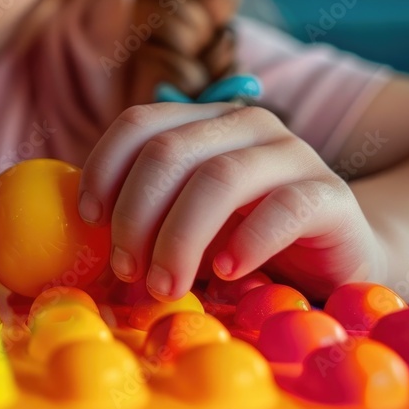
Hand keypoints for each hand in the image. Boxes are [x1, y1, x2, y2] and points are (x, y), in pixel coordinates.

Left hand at [78, 102, 385, 301]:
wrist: (332, 260)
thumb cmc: (240, 238)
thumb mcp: (182, 218)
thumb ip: (142, 211)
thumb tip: (75, 227)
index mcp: (200, 121)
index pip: (138, 123)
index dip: (104, 167)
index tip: (88, 219)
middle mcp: (244, 124)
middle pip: (168, 152)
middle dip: (135, 214)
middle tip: (126, 270)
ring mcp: (291, 153)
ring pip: (218, 178)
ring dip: (179, 238)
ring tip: (165, 286)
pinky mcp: (330, 194)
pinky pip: (282, 208)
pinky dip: (246, 243)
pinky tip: (225, 273)